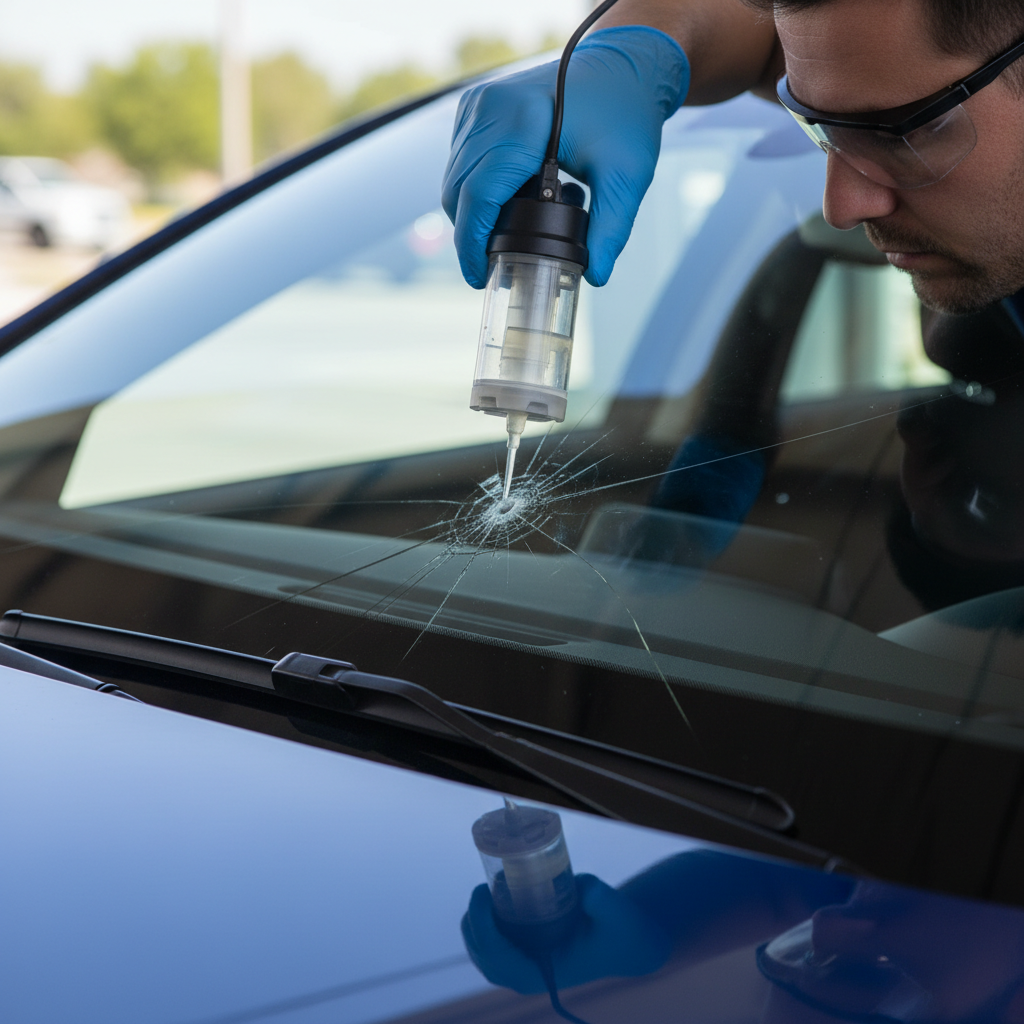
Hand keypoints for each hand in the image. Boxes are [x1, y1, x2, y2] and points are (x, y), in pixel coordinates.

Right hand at [442, 26, 688, 288]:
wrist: (622, 66)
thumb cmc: (626, 114)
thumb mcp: (627, 176)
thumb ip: (611, 228)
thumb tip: (596, 276)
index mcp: (521, 121)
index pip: (478, 195)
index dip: (472, 243)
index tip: (478, 277)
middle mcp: (490, 107)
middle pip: (458, 190)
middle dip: (470, 235)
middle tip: (493, 266)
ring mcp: (478, 103)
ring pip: (453, 178)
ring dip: (471, 213)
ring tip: (503, 235)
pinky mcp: (476, 105)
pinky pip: (459, 161)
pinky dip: (473, 190)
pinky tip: (503, 202)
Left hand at [461, 874, 672, 994]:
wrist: (631, 941)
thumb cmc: (623, 930)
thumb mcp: (617, 912)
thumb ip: (601, 899)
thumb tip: (580, 886)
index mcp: (544, 974)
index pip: (497, 957)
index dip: (482, 925)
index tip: (482, 892)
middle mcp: (529, 974)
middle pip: (482, 953)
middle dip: (474, 920)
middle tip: (484, 885)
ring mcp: (525, 965)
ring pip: (483, 947)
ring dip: (478, 918)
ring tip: (491, 887)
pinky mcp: (526, 951)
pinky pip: (495, 938)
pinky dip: (489, 918)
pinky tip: (499, 892)